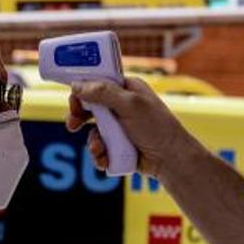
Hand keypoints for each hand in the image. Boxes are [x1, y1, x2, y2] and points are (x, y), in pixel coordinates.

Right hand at [66, 77, 197, 177]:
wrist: (171, 160)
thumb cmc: (157, 128)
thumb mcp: (130, 104)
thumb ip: (103, 93)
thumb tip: (77, 85)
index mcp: (126, 89)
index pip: (97, 83)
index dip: (83, 90)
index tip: (73, 100)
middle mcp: (122, 106)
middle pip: (90, 107)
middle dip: (79, 117)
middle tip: (72, 124)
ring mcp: (119, 126)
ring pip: (92, 130)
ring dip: (92, 141)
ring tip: (98, 149)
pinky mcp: (117, 145)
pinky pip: (99, 147)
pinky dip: (99, 155)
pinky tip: (104, 160)